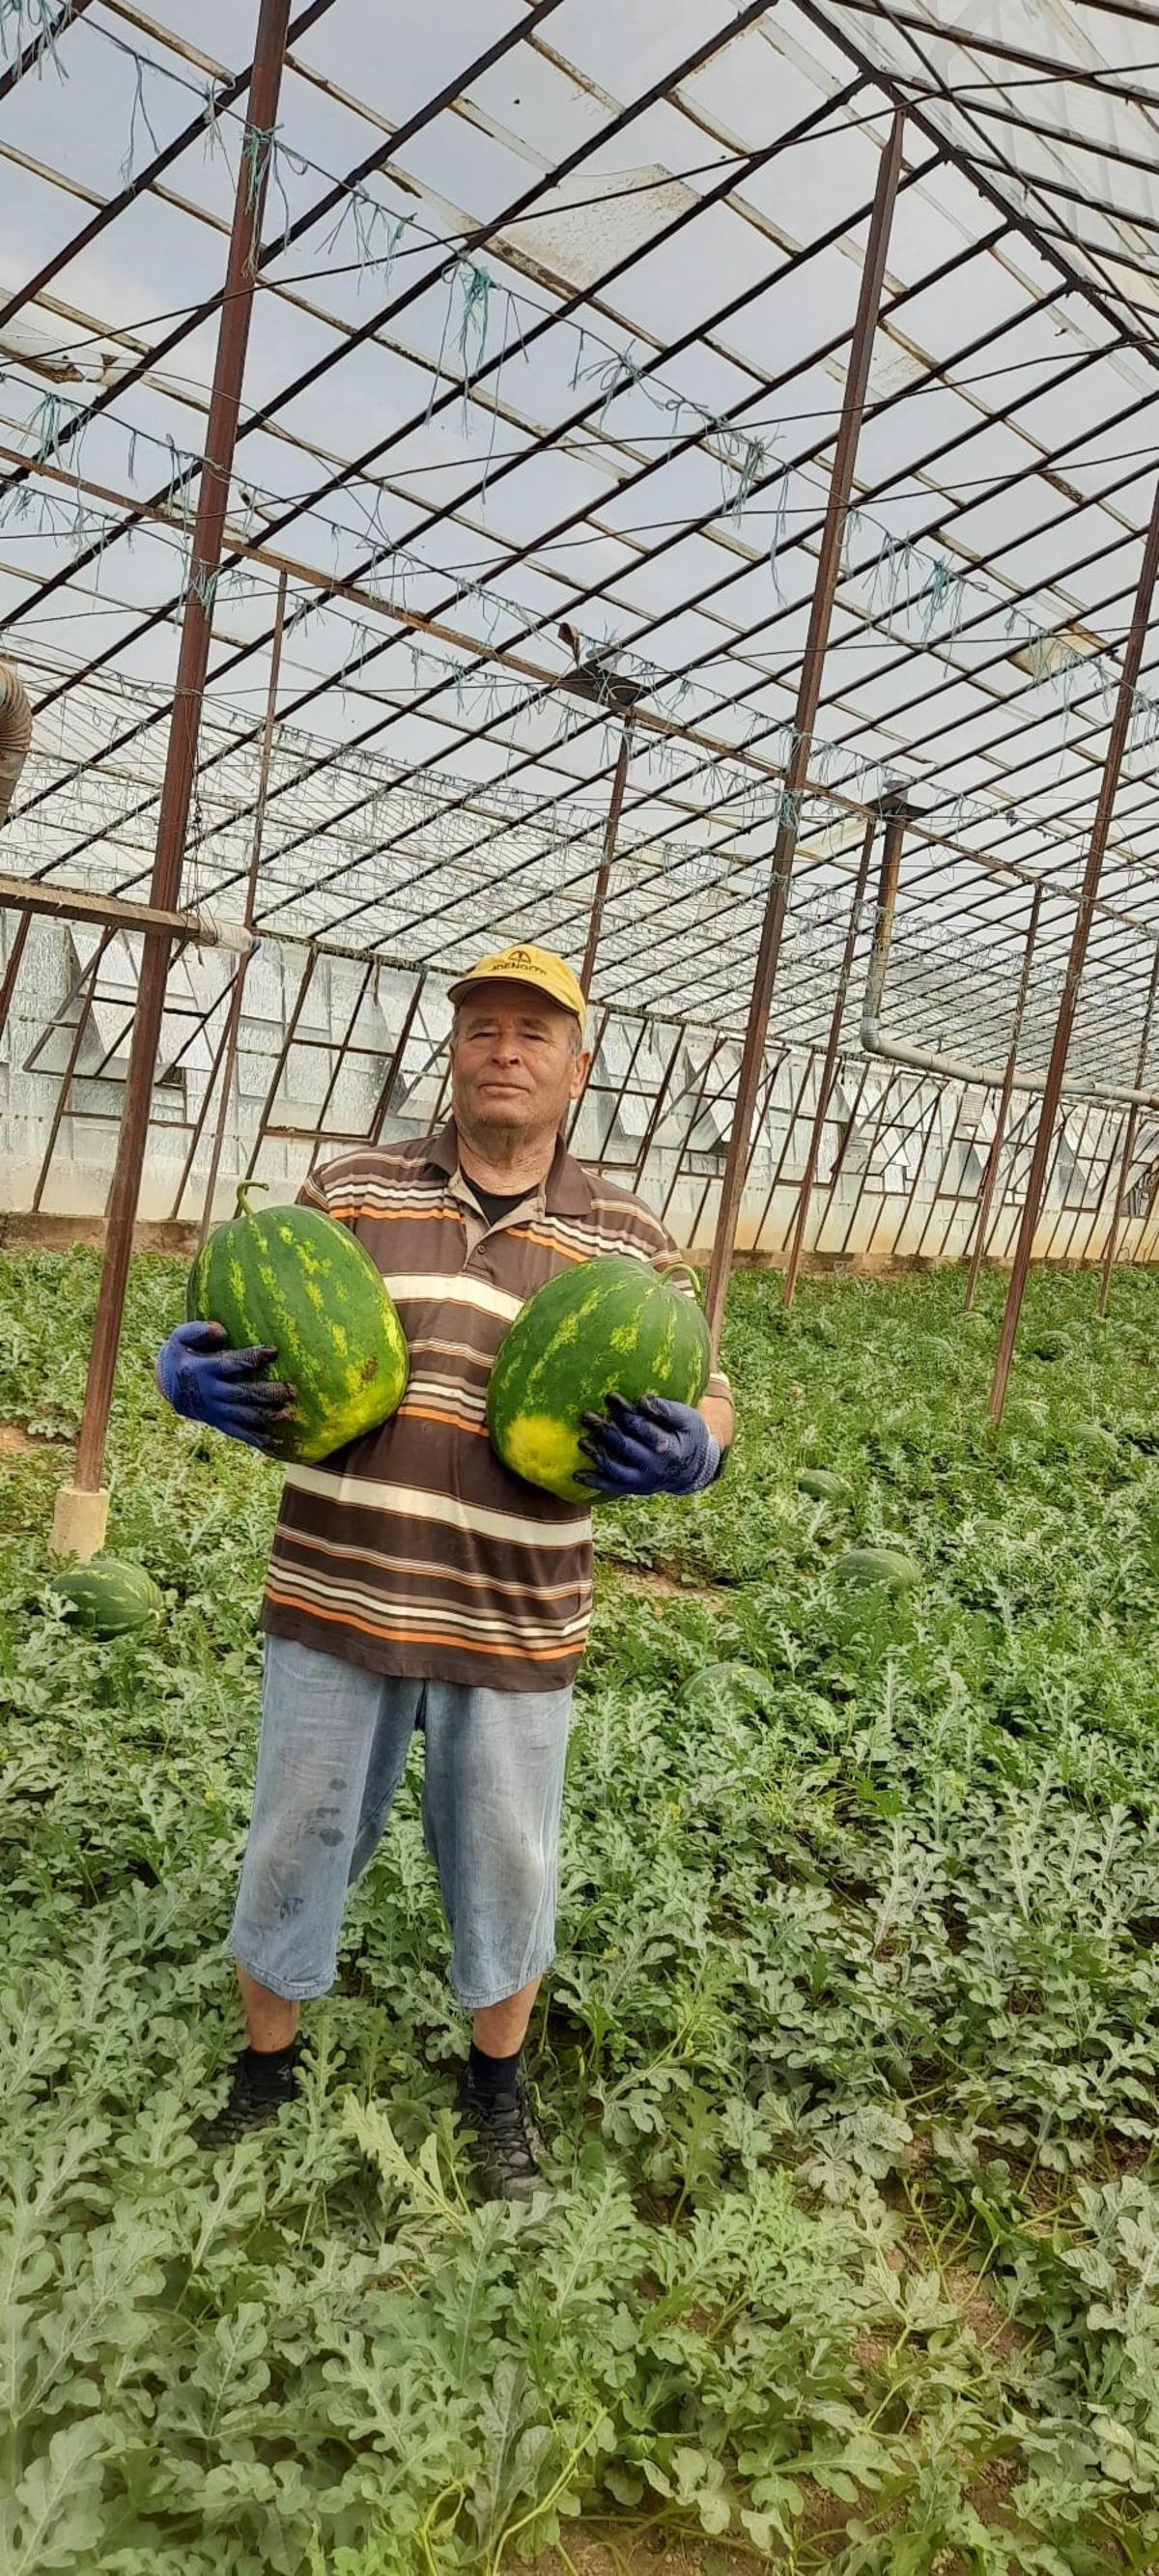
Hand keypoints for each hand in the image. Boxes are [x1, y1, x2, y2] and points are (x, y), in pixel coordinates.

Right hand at [155, 1321, 295, 1453]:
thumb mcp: (180, 1337)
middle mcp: (212, 1392)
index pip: (231, 1363)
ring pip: (245, 1416)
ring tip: (289, 1414)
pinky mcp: (221, 1423)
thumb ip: (198, 1331)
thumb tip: (221, 1331)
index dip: (252, 1357)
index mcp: (205, 1369)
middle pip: (243, 1393)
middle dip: (268, 1392)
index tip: (274, 1352)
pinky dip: (260, 1440)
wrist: (170, 1387)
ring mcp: (217, 1411)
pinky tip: (279, 1443)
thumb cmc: (183, 1354)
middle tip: (292, 1390)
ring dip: (267, 1416)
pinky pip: (241, 1434)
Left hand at [576, 1391, 720, 1498]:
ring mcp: (643, 1481)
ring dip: (597, 1454)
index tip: (610, 1397)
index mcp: (670, 1448)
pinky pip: (611, 1487)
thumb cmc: (689, 1436)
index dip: (625, 1412)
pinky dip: (593, 1481)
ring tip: (581, 1441)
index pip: (643, 1428)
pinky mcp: (634, 1488)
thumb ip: (666, 1409)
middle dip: (605, 1430)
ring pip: (615, 1470)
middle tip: (587, 1416)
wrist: (693, 1468)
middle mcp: (655, 1467)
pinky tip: (576, 1475)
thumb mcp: (688, 1419)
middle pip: (625, 1447)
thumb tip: (643, 1401)